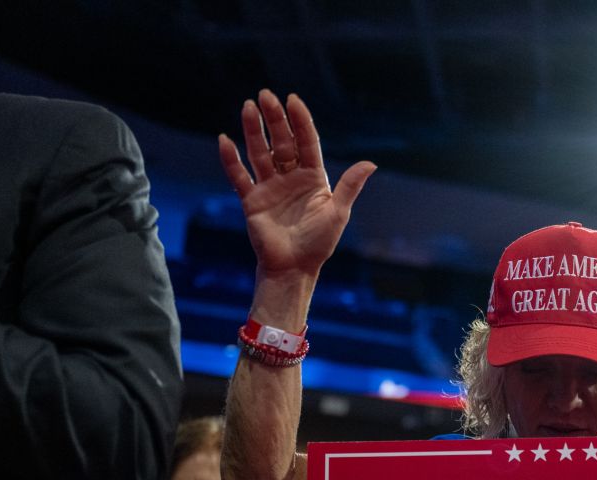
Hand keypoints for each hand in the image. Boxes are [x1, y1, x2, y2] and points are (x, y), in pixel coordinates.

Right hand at [218, 89, 375, 281]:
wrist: (294, 268)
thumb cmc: (319, 242)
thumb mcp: (338, 212)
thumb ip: (350, 186)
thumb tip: (371, 163)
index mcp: (313, 178)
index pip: (306, 143)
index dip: (300, 121)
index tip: (293, 100)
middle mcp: (291, 178)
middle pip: (282, 142)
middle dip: (274, 119)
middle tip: (265, 95)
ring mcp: (270, 187)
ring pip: (260, 153)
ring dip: (253, 131)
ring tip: (247, 107)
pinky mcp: (252, 200)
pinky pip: (239, 176)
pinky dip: (231, 160)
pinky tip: (225, 140)